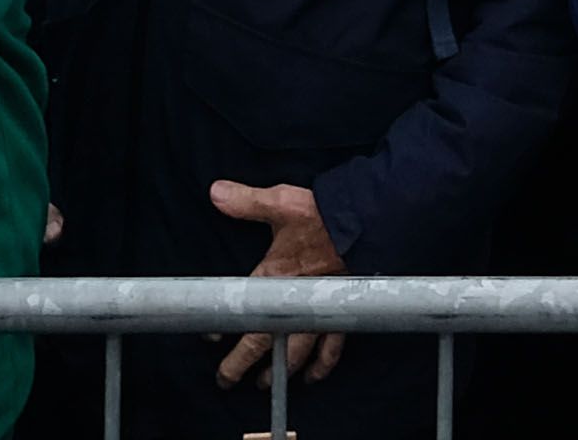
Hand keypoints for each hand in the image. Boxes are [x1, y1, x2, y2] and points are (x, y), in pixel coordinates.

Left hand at [207, 179, 344, 383]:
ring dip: (278, 370)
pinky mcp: (340, 314)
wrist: (368, 223)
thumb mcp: (282, 203)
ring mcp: (318, 313)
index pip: (240, 309)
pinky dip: (322, 365)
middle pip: (262, 343)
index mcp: (273, 277)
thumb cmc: (325, 215)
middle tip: (226, 379)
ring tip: (264, 384)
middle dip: (240, 363)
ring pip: (294, 353)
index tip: (209, 335)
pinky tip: (314, 376)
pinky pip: (331, 348)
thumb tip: (216, 192)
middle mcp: (293, 303)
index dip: (222, 325)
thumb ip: (247, 202)